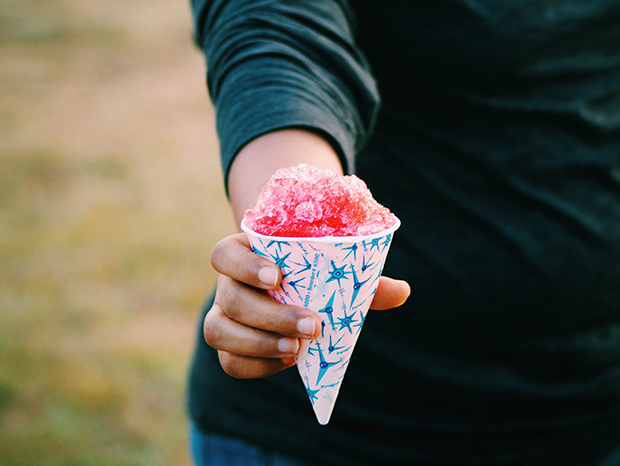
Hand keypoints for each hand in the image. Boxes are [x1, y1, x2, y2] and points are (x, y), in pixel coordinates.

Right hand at [206, 233, 409, 378]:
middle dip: (270, 316)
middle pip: (230, 299)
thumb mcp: (334, 270)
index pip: (223, 254)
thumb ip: (362, 280)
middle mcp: (228, 283)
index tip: (278, 277)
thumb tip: (402, 292)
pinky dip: (258, 365)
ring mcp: (223, 315)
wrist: (294, 290)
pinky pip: (229, 361)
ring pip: (218, 331)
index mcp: (245, 253)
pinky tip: (290, 361)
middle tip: (313, 325)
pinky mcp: (230, 346)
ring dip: (259, 344)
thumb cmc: (313, 273)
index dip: (244, 266)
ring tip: (298, 349)